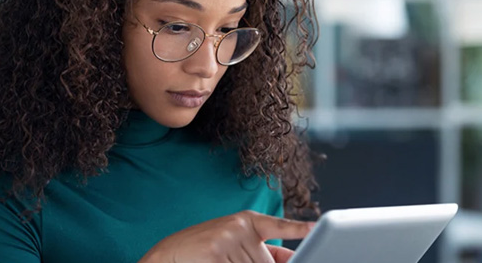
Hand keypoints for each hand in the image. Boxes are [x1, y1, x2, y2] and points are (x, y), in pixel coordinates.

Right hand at [139, 210, 313, 262]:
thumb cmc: (202, 253)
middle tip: (227, 259)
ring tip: (217, 261)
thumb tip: (288, 261)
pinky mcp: (216, 254)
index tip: (315, 227)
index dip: (298, 228)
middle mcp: (239, 227)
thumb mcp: (230, 244)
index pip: (277, 226)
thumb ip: (257, 251)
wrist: (166, 256)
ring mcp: (227, 240)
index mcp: (245, 222)